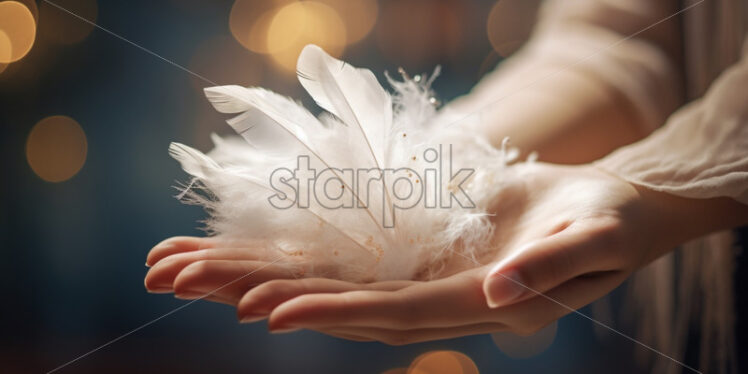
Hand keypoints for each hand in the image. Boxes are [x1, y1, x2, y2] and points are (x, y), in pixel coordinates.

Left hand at [144, 163, 746, 343]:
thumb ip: (548, 269)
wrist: (610, 210)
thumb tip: (498, 293)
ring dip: (291, 283)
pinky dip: (323, 261)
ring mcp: (437, 278)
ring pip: (353, 286)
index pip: (396, 313)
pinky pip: (370, 260)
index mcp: (484, 303)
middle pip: (357, 307)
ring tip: (225, 284)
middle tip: (217, 296)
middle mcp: (450, 300)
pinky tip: (282, 260)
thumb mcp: (592, 239)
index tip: (272, 312)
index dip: (335, 314)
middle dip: (288, 301)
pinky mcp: (433, 254)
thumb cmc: (609, 222)